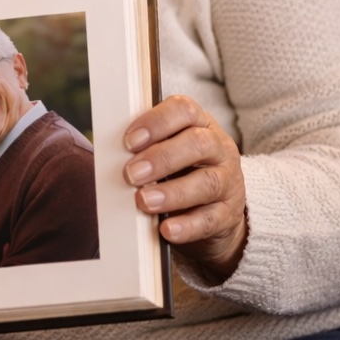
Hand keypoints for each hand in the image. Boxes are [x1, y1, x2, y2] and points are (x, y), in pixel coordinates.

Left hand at [123, 95, 246, 281]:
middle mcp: (219, 149)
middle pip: (198, 144)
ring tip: (144, 201)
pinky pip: (210, 219)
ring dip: (172, 192)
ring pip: (207, 182)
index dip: (156, 122)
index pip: (184, 110)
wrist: (218, 210)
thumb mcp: (169, 153)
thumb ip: (146, 149)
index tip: (129, 141)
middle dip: (161, 158)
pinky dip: (186, 225)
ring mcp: (228, 182)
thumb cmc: (183, 172)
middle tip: (131, 174)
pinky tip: (166, 229)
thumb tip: (110, 158)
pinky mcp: (228, 215)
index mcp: (200, 125)